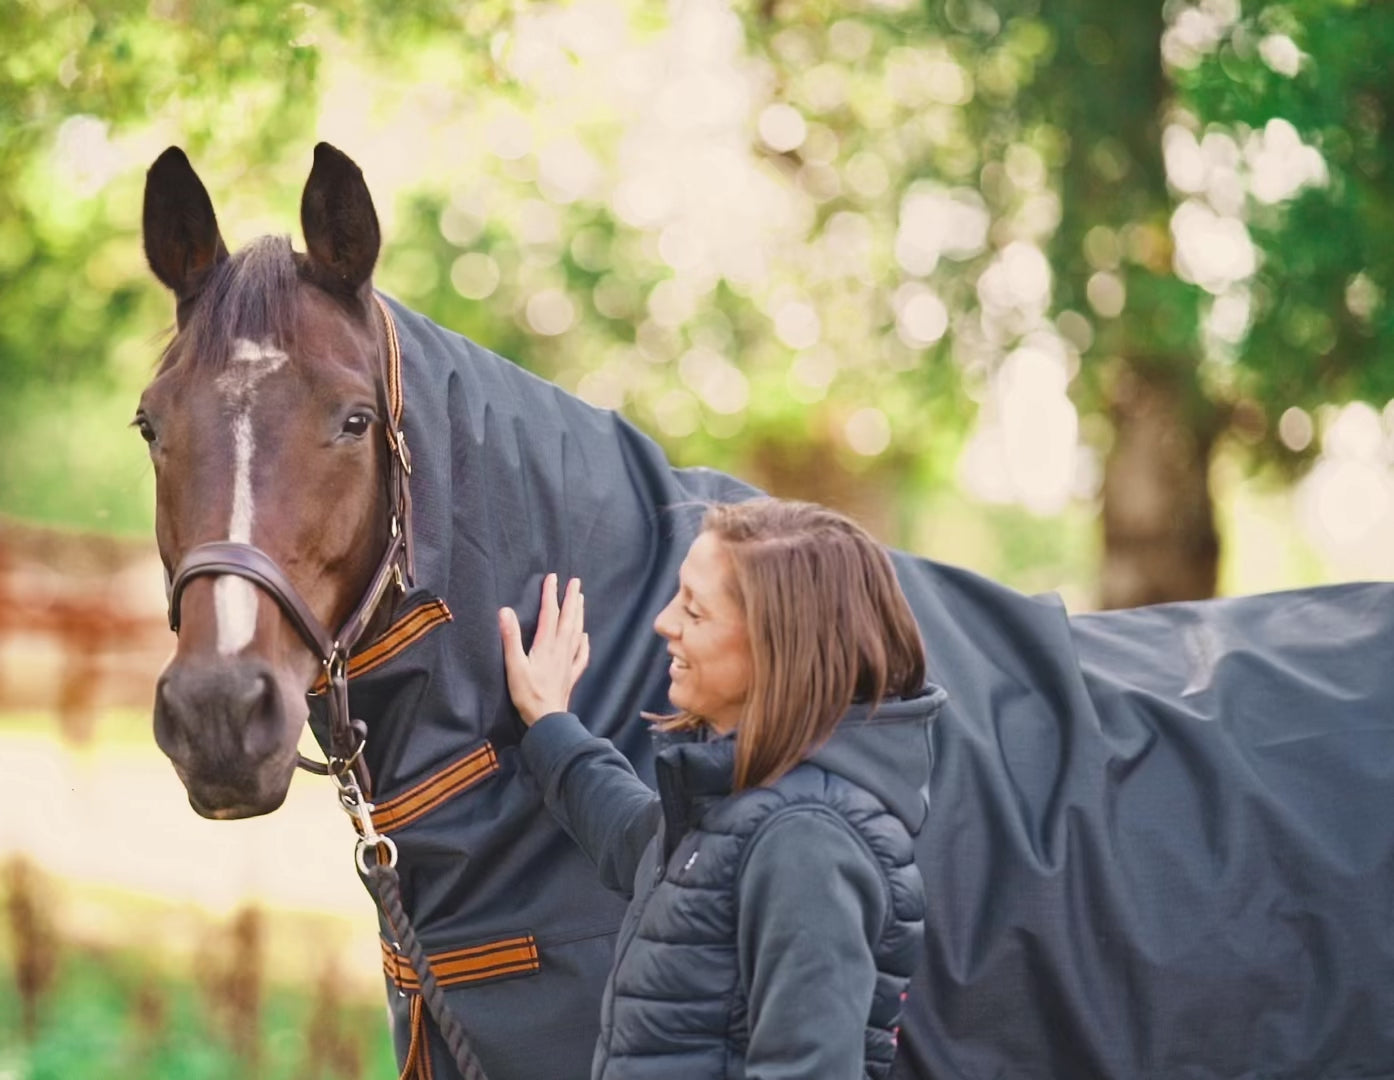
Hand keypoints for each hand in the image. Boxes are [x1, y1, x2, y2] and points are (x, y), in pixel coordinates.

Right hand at [499, 573, 589, 726]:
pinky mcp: (571, 675)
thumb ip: (510, 638)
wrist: (548, 719)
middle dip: (571, 599)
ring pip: (577, 632)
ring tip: (582, 600)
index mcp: (546, 645)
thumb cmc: (528, 694)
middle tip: (575, 582)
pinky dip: (584, 643)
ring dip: (579, 614)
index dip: (551, 595)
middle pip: (568, 619)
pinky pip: (581, 655)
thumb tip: (505, 611)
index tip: (552, 578)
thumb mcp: (514, 666)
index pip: (549, 614)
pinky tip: (585, 637)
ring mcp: (568, 662)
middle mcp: (561, 650)